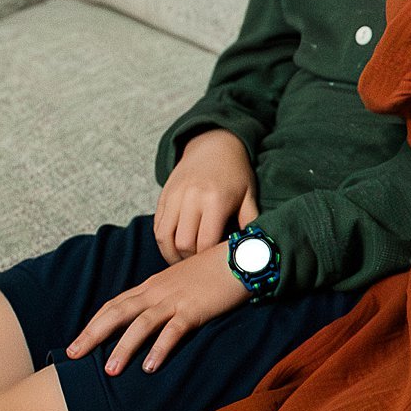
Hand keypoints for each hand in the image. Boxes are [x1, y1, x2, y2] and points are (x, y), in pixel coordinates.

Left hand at [65, 242, 249, 375]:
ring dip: (123, 347)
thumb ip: (163, 295)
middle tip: (72, 354)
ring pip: (141, 324)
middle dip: (93, 334)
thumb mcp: (180, 281)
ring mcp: (175, 299)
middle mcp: (157, 291)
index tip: (77, 341)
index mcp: (152, 285)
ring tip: (109, 370)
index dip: (94, 323)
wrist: (240, 256)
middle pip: (117, 312)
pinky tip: (149, 366)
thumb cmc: (212, 270)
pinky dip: (160, 348)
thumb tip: (148, 314)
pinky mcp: (194, 309)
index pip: (114, 304)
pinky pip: (173, 331)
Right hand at [154, 129, 257, 263]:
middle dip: (190, 261)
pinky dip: (163, 241)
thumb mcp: (249, 195)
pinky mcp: (164, 195)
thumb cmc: (235, 173)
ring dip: (172, 255)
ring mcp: (175, 196)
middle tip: (199, 266)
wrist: (214, 144)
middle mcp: (191, 198)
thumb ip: (250, 223)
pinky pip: (157, 225)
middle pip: (183, 244)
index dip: (207, 261)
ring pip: (164, 237)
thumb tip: (253, 249)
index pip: (205, 243)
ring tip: (183, 262)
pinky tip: (174, 247)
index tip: (213, 265)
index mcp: (215, 201)